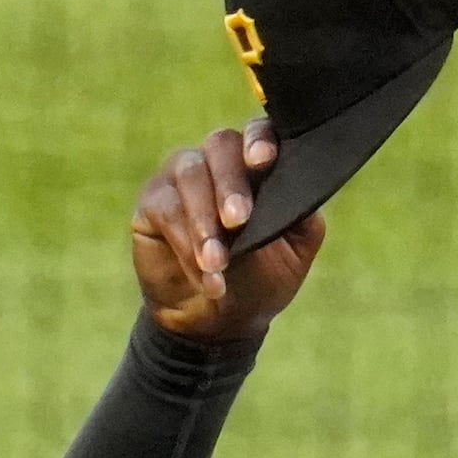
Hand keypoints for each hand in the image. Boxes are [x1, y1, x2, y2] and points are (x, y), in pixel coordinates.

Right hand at [130, 120, 323, 344]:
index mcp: (256, 167)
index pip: (258, 134)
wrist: (218, 324)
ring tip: (218, 263)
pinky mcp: (153, 202)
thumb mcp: (294, 254)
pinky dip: (186, 244)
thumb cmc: (260, 282)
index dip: (259, 140)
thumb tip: (305, 188)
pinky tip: (205, 275)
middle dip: (231, 184)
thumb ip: (302, 217)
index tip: (263, 160)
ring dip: (206, 222)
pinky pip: (168, 210)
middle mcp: (217, 162)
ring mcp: (182, 176)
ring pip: (191, 175)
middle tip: (238, 220)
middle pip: (221, 146)